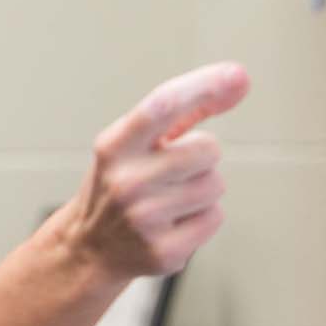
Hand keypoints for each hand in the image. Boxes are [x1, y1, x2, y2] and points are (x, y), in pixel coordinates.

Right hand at [60, 63, 249, 278]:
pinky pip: (215, 218)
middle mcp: (125, 181)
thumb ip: (184, 111)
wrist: (88, 248)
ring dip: (202, 190)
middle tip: (172, 173)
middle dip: (202, 157)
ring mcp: (144, 219)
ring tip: (170, 200)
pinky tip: (174, 223)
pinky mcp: (163, 251)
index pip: (162, 106)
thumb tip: (237, 79)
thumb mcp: (135, 144)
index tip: (236, 75)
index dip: (202, 87)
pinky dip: (202, 219)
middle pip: (208, 150)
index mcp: (114, 147)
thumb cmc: (122, 183)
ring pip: (215, 185)